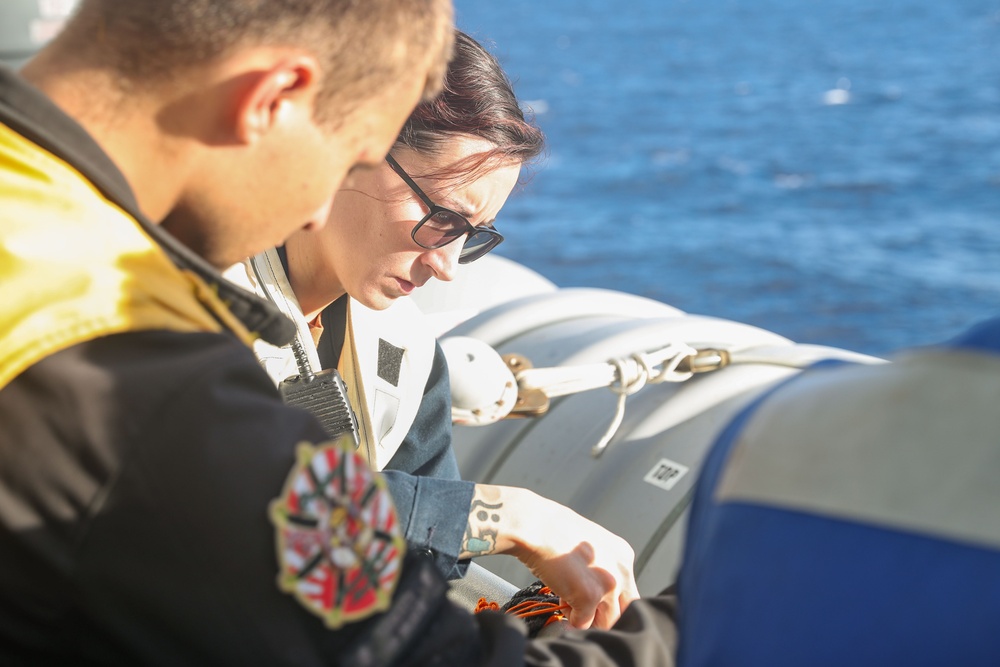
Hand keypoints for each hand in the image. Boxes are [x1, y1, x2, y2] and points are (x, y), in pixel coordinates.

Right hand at [459, 485, 639, 628]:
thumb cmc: (553, 532)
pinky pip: (582, 623)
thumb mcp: (589, 546)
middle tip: (583, 612)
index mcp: (623, 556)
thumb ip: (600, 569)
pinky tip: (560, 601)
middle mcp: (622, 571)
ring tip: (569, 604)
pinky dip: (569, 619)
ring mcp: (608, 584)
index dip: (610, 604)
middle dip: (604, 617)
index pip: (628, 594)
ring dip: (587, 619)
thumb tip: (597, 596)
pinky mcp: (589, 597)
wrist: (535, 526)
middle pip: (624, 612)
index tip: (596, 606)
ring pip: (607, 622)